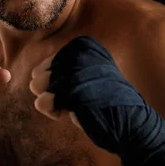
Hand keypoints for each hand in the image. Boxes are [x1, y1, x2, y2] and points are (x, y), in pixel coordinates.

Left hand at [29, 36, 164, 165]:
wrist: (130, 121)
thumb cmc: (104, 99)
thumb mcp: (86, 73)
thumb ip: (64, 68)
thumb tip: (34, 77)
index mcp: (83, 45)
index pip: (48, 63)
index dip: (55, 81)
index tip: (73, 90)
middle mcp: (78, 53)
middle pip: (39, 73)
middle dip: (49, 91)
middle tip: (69, 100)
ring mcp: (75, 71)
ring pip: (37, 85)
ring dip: (49, 101)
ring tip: (68, 106)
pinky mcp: (72, 91)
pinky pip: (43, 101)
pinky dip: (51, 111)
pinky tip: (67, 113)